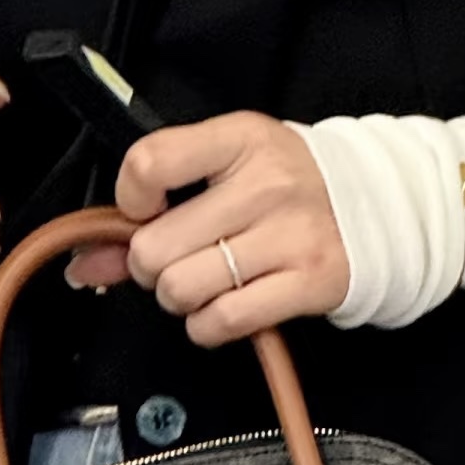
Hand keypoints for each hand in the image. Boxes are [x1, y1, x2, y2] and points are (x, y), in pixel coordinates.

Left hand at [66, 111, 349, 345]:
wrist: (381, 209)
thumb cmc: (289, 188)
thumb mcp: (225, 172)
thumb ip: (149, 211)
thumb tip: (84, 263)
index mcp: (240, 138)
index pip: (149, 164)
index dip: (130, 201)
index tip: (145, 211)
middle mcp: (266, 183)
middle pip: (155, 248)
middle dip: (153, 267)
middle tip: (179, 260)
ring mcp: (291, 234)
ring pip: (182, 290)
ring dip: (181, 299)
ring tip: (207, 282)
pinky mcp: (309, 282)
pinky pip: (221, 322)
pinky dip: (209, 326)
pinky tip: (225, 307)